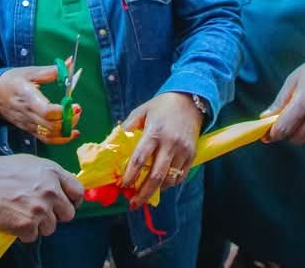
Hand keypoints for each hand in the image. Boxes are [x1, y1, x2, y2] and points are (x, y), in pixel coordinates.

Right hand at [0, 65, 81, 143]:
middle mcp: (27, 113)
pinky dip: (61, 139)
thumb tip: (70, 62)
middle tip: (77, 110)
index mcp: (28, 96)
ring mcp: (28, 124)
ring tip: (75, 118)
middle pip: (50, 125)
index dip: (63, 111)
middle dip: (68, 120)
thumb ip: (52, 70)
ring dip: (66, 130)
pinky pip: (46, 139)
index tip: (74, 104)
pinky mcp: (29, 130)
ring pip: (49, 135)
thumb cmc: (12, 80)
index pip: (46, 111)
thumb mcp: (30, 72)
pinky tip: (72, 133)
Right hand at [0, 155, 83, 241]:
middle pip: (68, 214)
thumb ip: (49, 175)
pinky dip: (23, 233)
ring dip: (38, 225)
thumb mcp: (29, 163)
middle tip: (39, 211)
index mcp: (52, 172)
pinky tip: (13, 220)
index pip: (78, 192)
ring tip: (21, 213)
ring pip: (50, 227)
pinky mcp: (27, 225)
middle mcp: (50, 190)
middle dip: (55, 215)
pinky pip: (33, 236)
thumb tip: (61, 188)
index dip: (72, 200)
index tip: (64, 204)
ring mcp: (40, 209)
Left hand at [120, 92, 202, 207]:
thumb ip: (127, 128)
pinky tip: (160, 185)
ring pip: (169, 179)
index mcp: (154, 132)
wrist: (190, 100)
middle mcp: (170, 143)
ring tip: (144, 194)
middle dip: (143, 193)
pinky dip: (169, 184)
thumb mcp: (141, 112)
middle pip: (156, 176)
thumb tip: (112, 145)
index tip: (122, 186)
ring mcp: (183, 150)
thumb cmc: (161, 106)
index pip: (139, 159)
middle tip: (133, 204)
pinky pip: (180, 176)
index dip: (130, 175)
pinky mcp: (192, 154)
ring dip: (156, 190)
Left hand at [261, 52, 304, 144]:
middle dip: (288, 134)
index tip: (269, 135)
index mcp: (304, 102)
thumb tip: (265, 118)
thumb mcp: (293, 81)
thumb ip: (280, 102)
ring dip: (304, 135)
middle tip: (289, 124)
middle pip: (297, 138)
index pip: (284, 128)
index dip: (273, 134)